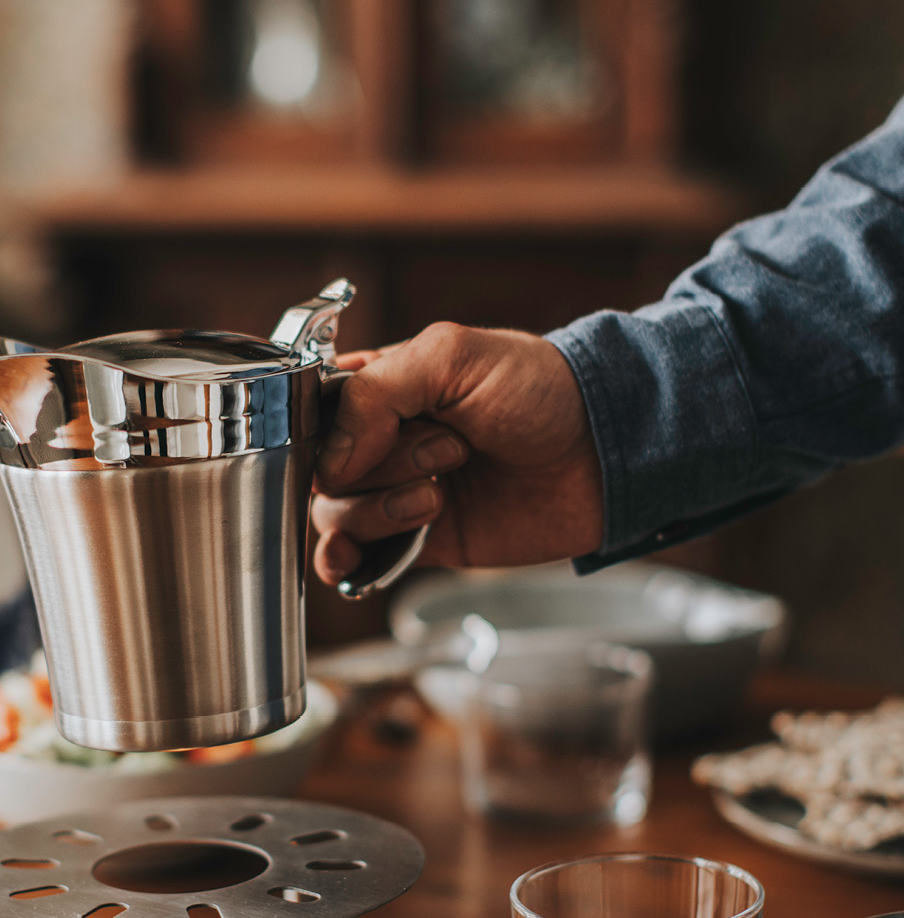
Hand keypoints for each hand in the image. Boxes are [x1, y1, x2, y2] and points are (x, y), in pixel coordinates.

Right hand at [311, 322, 603, 584]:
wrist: (604, 455)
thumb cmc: (542, 390)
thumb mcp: (452, 357)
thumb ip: (376, 393)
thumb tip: (329, 459)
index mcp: (381, 387)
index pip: (312, 412)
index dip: (328, 432)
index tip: (368, 436)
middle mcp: (381, 440)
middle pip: (322, 470)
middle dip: (380, 467)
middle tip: (447, 451)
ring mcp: (397, 492)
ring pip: (335, 514)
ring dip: (381, 508)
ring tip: (441, 492)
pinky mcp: (418, 538)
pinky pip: (358, 556)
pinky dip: (344, 560)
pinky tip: (351, 559)